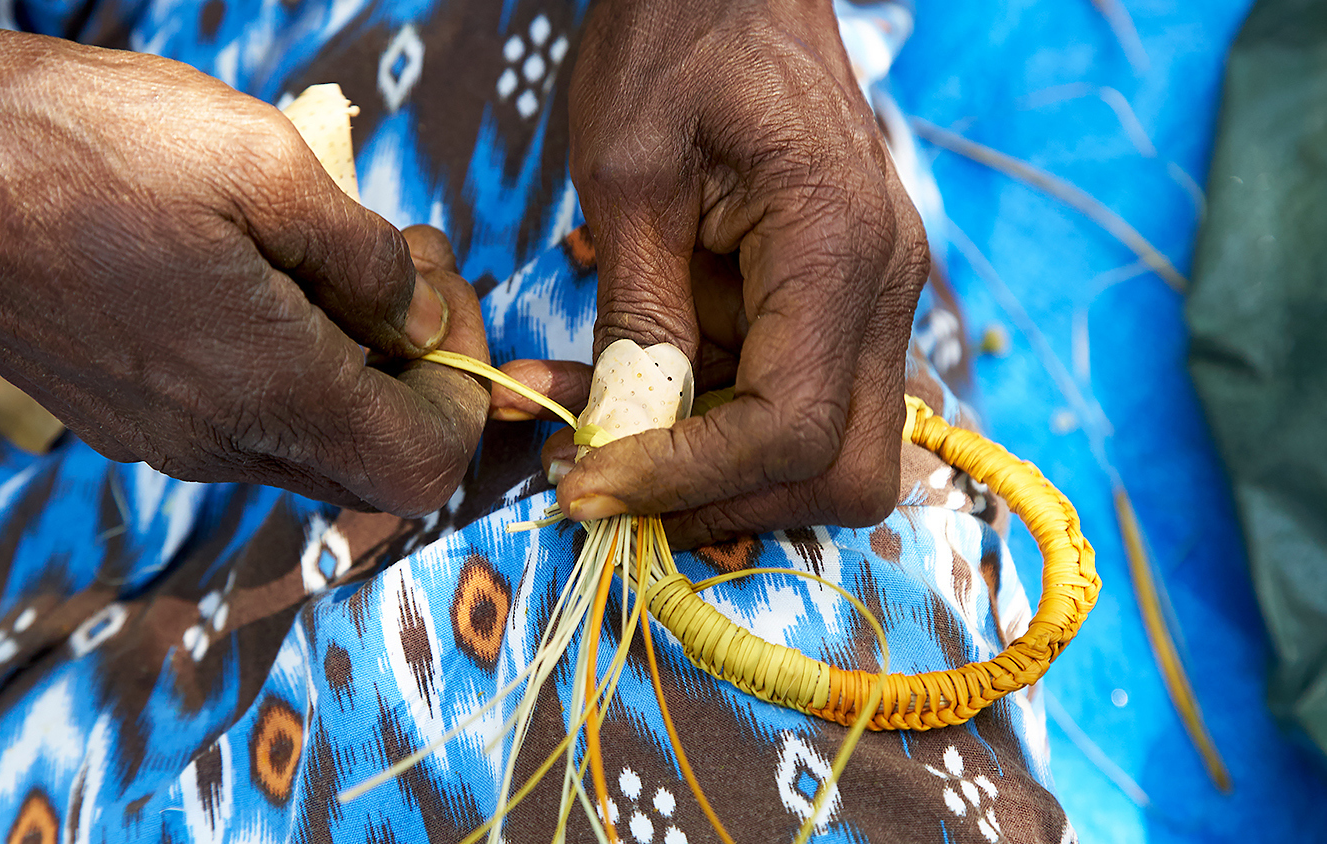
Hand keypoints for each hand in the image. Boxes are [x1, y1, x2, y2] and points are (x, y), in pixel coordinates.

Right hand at [0, 6, 487, 515]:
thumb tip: (420, 316)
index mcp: (268, 395)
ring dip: (351, 365)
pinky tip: (259, 277)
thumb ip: (368, 259)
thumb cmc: (78, 145)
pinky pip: (241, 420)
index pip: (426, 465)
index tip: (446, 301)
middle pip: (371, 461)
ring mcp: (163, 441)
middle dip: (418, 372)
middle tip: (406, 269)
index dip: (467, 392)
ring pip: (306, 440)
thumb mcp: (263, 161)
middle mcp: (217, 446)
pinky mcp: (122, 418)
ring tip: (330, 257)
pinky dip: (285, 365)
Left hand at [494, 0, 928, 545]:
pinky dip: (707, 423)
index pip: (791, 426)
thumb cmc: (677, 42)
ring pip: (823, 451)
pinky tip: (618, 392)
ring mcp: (870, 297)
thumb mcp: (629, 177)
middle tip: (616, 494)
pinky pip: (786, 398)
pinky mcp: (837, 300)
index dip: (690, 480)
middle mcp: (883, 287)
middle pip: (845, 471)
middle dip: (728, 502)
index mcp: (839, 248)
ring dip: (710, 471)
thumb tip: (621, 439)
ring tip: (592, 439)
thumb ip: (637, 316)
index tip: (590, 491)